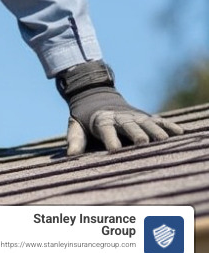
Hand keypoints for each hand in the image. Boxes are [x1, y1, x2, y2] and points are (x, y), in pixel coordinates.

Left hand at [58, 61, 183, 154]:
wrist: (96, 96)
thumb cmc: (85, 118)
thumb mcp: (75, 126)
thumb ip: (75, 140)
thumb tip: (71, 155)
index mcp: (101, 120)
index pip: (105, 129)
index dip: (110, 139)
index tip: (113, 150)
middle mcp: (120, 117)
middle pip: (129, 125)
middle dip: (135, 133)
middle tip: (142, 143)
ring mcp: (135, 116)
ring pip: (146, 123)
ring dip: (155, 131)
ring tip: (163, 141)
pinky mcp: (146, 116)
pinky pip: (160, 121)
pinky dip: (170, 126)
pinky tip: (180, 133)